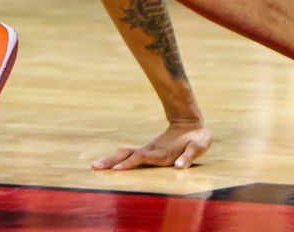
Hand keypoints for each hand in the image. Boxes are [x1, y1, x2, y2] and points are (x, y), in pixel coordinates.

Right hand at [92, 120, 212, 169]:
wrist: (190, 123)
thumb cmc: (197, 138)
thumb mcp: (198, 146)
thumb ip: (189, 156)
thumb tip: (178, 167)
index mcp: (162, 153)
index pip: (142, 157)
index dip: (130, 163)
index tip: (117, 169)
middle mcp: (151, 151)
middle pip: (127, 154)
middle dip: (112, 161)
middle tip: (95, 167)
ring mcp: (148, 151)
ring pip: (126, 154)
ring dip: (111, 160)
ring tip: (95, 166)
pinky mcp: (148, 152)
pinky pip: (130, 156)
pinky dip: (118, 160)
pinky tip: (109, 166)